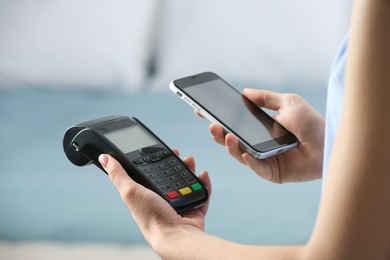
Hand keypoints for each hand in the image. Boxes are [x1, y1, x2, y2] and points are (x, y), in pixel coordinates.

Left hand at [98, 150, 211, 249]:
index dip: (154, 161)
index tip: (160, 150)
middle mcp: (162, 200)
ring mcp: (179, 205)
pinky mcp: (194, 209)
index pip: (149, 174)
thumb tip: (104, 158)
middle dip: (174, 162)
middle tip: (177, 153)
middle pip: (169, 176)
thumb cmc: (151, 218)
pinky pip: (201, 193)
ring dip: (189, 169)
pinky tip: (202, 174)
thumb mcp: (130, 191)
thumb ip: (118, 175)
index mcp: (146, 196)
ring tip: (190, 160)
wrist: (175, 235)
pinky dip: (203, 183)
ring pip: (186, 182)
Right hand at [208, 88, 323, 182]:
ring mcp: (264, 160)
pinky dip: (250, 161)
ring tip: (226, 135)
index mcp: (260, 130)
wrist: (330, 141)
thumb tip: (245, 92)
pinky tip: (247, 153)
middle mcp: (259, 145)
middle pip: (232, 142)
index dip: (218, 120)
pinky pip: (257, 168)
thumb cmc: (311, 122)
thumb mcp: (287, 102)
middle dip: (219, 134)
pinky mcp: (273, 173)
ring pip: (240, 155)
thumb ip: (265, 98)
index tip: (202, 112)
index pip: (234, 126)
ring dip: (230, 146)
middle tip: (211, 124)